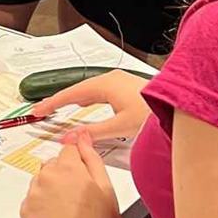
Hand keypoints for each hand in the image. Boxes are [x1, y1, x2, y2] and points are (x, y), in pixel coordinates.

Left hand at [20, 134, 121, 217]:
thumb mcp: (105, 184)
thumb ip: (90, 155)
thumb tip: (82, 136)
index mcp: (68, 167)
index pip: (67, 149)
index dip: (77, 163)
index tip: (81, 176)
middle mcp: (47, 177)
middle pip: (52, 165)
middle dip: (63, 176)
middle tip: (78, 198)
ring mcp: (33, 194)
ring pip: (40, 182)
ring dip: (50, 190)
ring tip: (68, 211)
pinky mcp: (25, 211)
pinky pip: (31, 200)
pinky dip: (40, 206)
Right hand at [32, 70, 148, 144]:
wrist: (180, 106)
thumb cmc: (155, 112)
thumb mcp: (120, 126)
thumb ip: (92, 133)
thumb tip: (68, 138)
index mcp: (106, 84)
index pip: (70, 94)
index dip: (52, 103)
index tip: (37, 111)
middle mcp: (111, 79)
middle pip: (77, 89)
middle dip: (59, 100)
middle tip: (42, 111)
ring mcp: (119, 81)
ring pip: (88, 89)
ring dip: (72, 99)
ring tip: (58, 108)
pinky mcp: (125, 86)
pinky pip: (98, 90)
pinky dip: (86, 98)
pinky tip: (85, 105)